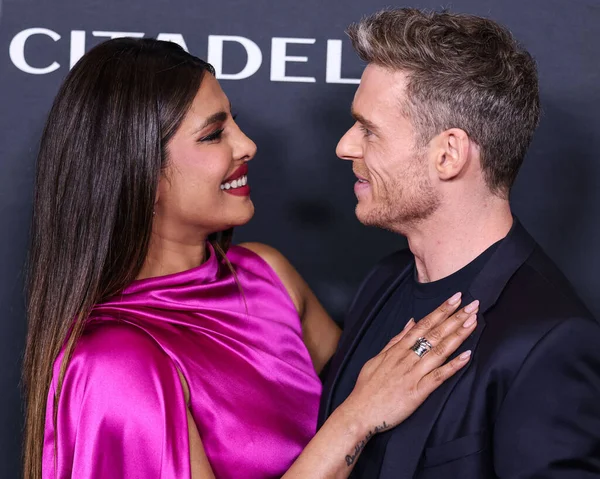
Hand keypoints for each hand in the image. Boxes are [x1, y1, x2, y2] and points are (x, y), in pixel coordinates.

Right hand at [342, 292, 477, 433]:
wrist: (359, 412)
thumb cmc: (367, 387)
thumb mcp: (378, 358)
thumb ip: (396, 340)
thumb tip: (411, 322)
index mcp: (397, 349)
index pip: (423, 324)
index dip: (441, 310)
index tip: (455, 298)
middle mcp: (406, 358)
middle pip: (434, 334)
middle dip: (455, 318)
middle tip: (472, 304)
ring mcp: (413, 374)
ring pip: (439, 351)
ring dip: (457, 335)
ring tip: (472, 322)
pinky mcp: (417, 392)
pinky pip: (438, 376)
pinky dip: (453, 366)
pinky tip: (467, 356)